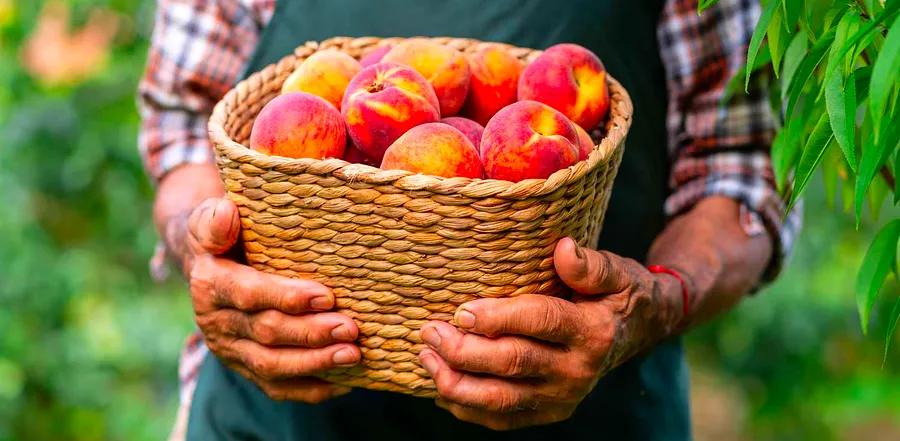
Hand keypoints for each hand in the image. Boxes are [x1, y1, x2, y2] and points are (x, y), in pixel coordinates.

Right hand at [184, 198, 361, 402]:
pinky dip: (310, 389)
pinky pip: (276, 387)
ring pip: (271, 366)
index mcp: (210, 285)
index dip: (286, 297)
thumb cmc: (225, 236)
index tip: (326, 296)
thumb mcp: (212, 220)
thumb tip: (226, 212)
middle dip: (311, 334)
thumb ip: (216, 220)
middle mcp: (216, 322)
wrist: (211, 265)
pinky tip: (344, 382)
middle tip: (351, 329)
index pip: (249, 294)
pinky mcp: (245, 368)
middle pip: (266, 334)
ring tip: (353, 355)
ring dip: (315, 363)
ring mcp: (230, 350)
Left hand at [418, 237, 682, 429]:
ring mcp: (562, 397)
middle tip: (430, 331)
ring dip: (457, 383)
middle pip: (513, 363)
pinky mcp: (549, 412)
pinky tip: (440, 387)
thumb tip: (564, 248)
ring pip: (501, 398)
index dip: (498, 318)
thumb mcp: (616, 271)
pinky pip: (502, 418)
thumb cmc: (617, 294)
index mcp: (592, 332)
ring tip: (426, 358)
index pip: (540, 323)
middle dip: (465, 350)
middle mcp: (577, 371)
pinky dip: (468, 408)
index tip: (461, 311)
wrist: (637, 333)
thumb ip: (590, 265)